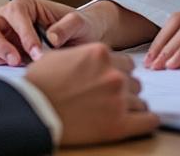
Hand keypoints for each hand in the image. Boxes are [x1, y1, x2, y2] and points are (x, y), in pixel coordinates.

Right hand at [0, 0, 103, 65]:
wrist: (80, 41)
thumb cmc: (78, 27)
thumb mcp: (79, 23)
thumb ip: (68, 26)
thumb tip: (51, 38)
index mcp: (26, 5)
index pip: (16, 14)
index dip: (23, 33)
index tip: (36, 51)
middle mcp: (9, 19)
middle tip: (16, 61)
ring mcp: (3, 36)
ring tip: (15, 67)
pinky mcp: (2, 53)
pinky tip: (13, 72)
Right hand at [25, 43, 159, 145]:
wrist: (31, 111)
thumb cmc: (38, 85)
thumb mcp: (58, 56)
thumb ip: (80, 55)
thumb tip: (84, 61)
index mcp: (100, 54)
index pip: (125, 63)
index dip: (116, 73)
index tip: (108, 83)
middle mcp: (113, 74)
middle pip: (133, 81)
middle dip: (123, 90)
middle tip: (108, 99)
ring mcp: (118, 99)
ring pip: (140, 101)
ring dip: (130, 106)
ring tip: (114, 113)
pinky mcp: (119, 124)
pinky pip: (148, 121)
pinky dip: (147, 121)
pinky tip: (141, 122)